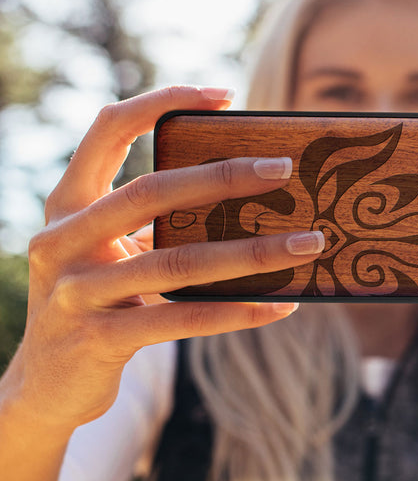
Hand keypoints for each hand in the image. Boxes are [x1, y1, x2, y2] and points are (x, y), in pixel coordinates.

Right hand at [3, 86, 323, 433]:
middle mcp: (62, 239)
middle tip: (284, 168)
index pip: (109, 128)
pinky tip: (281, 305)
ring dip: (253, 252)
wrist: (46, 385)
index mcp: (68, 203)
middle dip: (223, 176)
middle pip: (151, 191)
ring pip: (178, 261)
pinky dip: (238, 311)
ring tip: (308, 243)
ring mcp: (76, 292)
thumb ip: (155, 221)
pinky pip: (183, 319)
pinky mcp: (99, 340)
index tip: (224, 95)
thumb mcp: (112, 249)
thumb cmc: (98, 298)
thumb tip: (247, 192)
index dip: (162, 101)